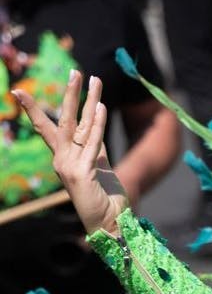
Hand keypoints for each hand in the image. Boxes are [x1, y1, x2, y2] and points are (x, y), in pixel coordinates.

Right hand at [13, 69, 126, 235]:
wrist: (110, 223)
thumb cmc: (105, 196)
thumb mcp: (99, 165)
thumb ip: (95, 145)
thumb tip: (93, 122)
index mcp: (64, 157)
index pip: (48, 128)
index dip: (35, 109)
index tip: (19, 92)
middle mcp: (62, 160)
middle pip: (64, 120)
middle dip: (69, 94)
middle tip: (75, 70)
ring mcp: (69, 166)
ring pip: (79, 126)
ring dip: (87, 100)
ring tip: (93, 79)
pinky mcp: (81, 173)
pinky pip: (92, 143)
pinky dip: (98, 124)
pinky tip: (101, 106)